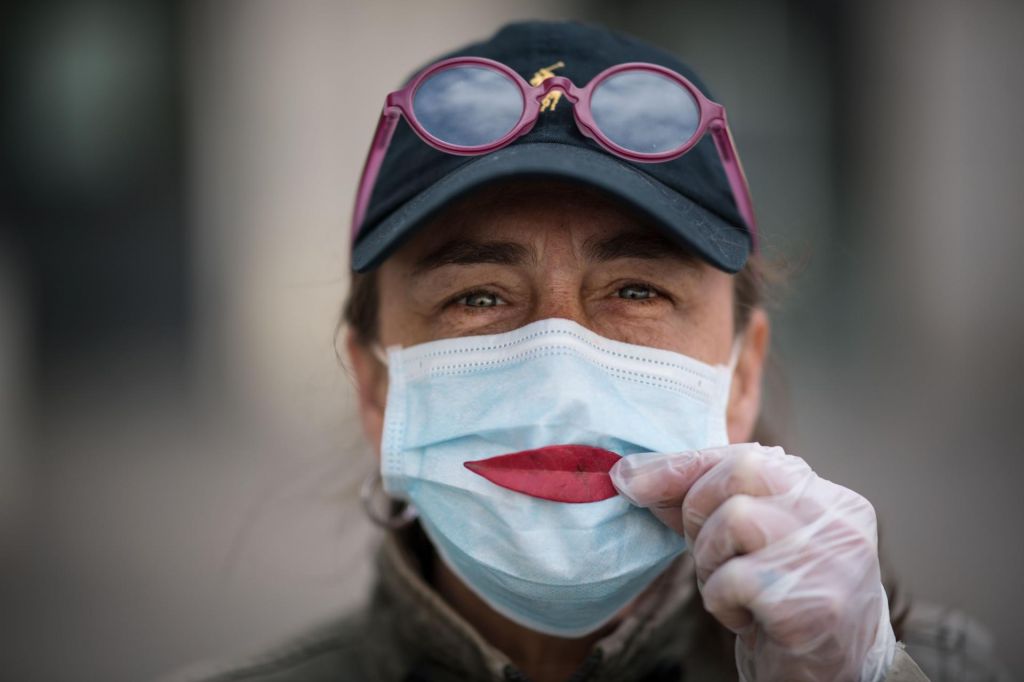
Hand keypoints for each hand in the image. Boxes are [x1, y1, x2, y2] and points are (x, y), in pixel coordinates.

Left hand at [610, 443, 895, 681]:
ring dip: (711, 562)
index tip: (633, 480)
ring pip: (736, 519)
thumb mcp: (744, 543)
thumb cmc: (779, 603)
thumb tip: (630, 473)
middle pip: (740, 473)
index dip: (684, 465)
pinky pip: (736, 578)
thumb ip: (699, 502)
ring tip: (733, 592)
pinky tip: (747, 620)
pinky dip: (723, 601)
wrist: (831, 677)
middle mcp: (838, 520)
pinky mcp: (815, 604)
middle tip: (711, 556)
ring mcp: (833, 559)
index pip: (748, 455)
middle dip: (700, 511)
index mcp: (827, 497)